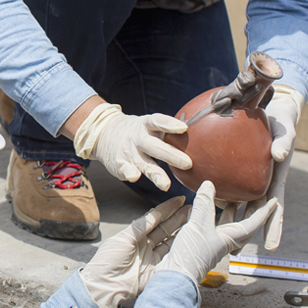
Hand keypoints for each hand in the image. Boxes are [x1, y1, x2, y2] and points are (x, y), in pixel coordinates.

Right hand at [73, 103, 191, 191]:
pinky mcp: (120, 164)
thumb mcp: (151, 125)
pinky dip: (129, 173)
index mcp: (146, 126)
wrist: (104, 132)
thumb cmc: (139, 132)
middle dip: (171, 154)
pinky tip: (134, 177)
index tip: (183, 128)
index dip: (169, 124)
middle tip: (188, 163)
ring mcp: (129, 152)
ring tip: (166, 185)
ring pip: (143, 162)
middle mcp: (138, 138)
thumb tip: (204, 136)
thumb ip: (170, 132)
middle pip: (155, 146)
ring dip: (155, 173)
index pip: (158, 122)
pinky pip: (125, 169)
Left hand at [80, 196, 189, 307]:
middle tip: (193, 208)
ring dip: (183, 231)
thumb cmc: (108, 261)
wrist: (105, 286)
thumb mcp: (123, 239)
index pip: (154, 218)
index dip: (167, 209)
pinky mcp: (158, 270)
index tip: (180, 200)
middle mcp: (146, 245)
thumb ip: (140, 227)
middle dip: (179, 218)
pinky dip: (181, 249)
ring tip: (196, 220)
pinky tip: (191, 240)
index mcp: (135, 235)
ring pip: (171, 241)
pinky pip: (172, 257)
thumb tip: (155, 214)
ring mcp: (153, 257)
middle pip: (165, 228)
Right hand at [161, 181, 276, 284]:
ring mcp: (213, 242)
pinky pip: (212, 226)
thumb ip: (204, 204)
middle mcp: (226, 240)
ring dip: (230, 211)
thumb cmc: (192, 256)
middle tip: (252, 195)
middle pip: (243, 223)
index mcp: (232, 237)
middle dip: (249, 209)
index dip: (265, 210)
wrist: (176, 276)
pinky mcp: (201, 243)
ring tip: (229, 198)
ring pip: (228, 225)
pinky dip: (212, 215)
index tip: (274, 200)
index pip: (254, 222)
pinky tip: (204, 209)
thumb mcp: (199, 225)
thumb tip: (209, 185)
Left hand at [219, 84, 301, 250]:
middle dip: (246, 233)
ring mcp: (249, 177)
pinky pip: (226, 182)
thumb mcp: (286, 131)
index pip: (275, 209)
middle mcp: (262, 183)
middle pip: (253, 213)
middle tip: (235, 251)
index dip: (273, 227)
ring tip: (214, 233)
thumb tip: (280, 155)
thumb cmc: (281, 123)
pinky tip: (202, 200)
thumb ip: (284, 143)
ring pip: (237, 201)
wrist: (271, 112)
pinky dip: (216, 193)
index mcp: (276, 180)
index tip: (271, 247)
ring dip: (228, 218)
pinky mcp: (237, 168)